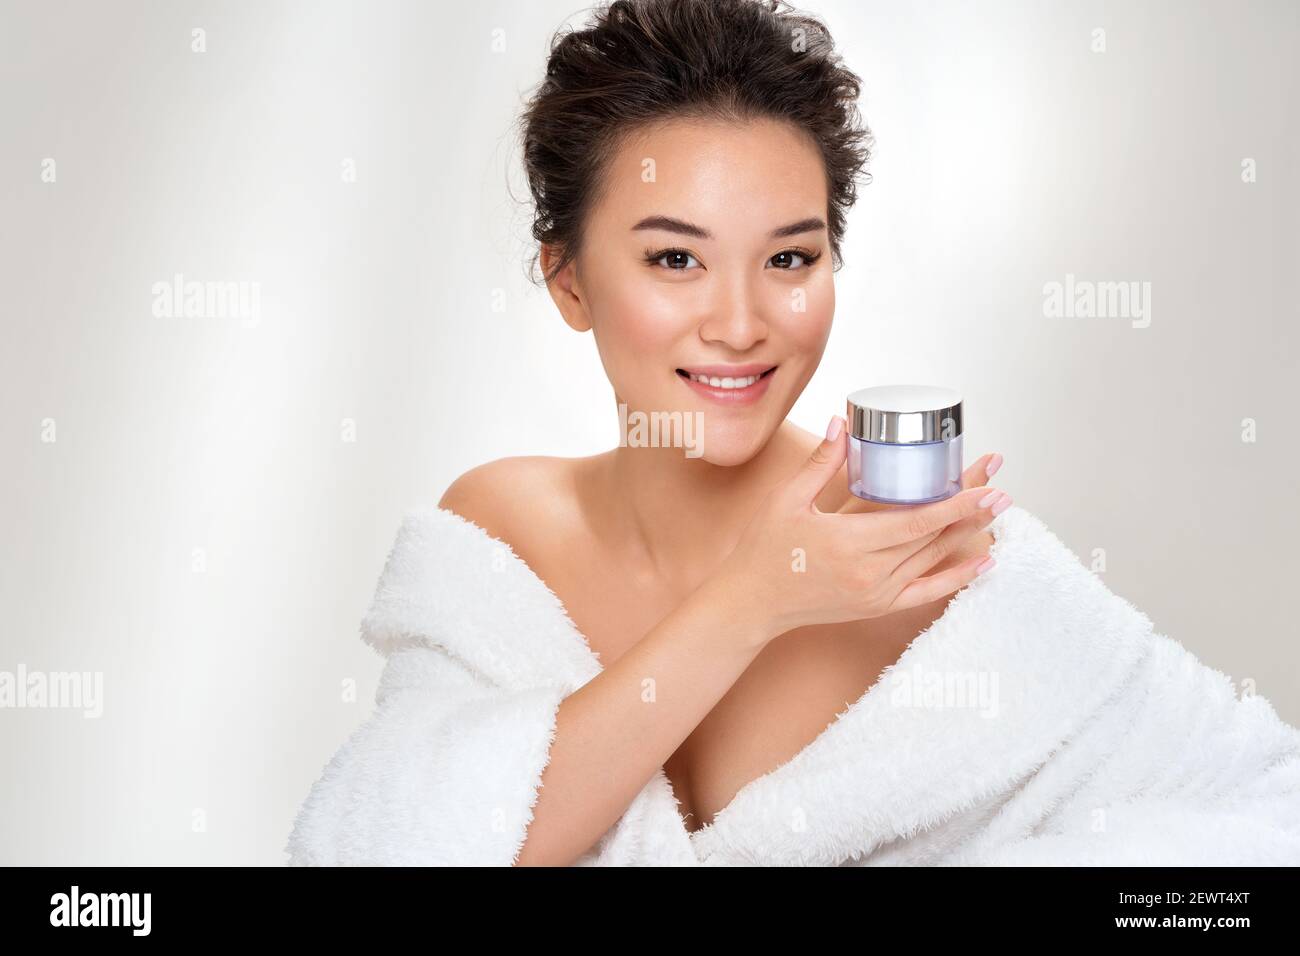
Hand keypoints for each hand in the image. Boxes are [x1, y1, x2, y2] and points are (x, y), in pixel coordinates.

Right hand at [717, 416, 1007, 637]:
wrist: (751, 603)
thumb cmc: (764, 550)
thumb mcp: (788, 500)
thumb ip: (821, 462)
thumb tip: (843, 422)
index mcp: (849, 542)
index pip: (917, 521)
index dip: (956, 503)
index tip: (985, 484)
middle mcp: (869, 573)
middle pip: (934, 538)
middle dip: (971, 511)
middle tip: (1001, 485)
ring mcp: (876, 594)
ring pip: (934, 561)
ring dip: (968, 535)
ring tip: (996, 510)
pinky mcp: (876, 607)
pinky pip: (926, 593)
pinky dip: (957, 579)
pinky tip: (982, 564)